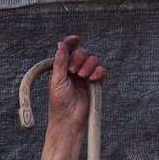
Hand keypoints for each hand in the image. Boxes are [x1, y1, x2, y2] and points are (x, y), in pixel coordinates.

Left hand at [34, 35, 107, 159]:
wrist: (69, 120)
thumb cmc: (59, 104)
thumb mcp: (56, 81)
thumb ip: (60, 63)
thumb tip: (60, 44)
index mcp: (62, 69)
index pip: (68, 50)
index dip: (71, 42)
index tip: (75, 39)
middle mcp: (74, 71)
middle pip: (81, 52)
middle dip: (78, 58)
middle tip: (73, 71)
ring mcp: (85, 77)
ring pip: (93, 60)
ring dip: (88, 65)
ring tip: (82, 77)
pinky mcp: (95, 84)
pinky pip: (101, 71)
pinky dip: (98, 72)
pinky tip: (92, 79)